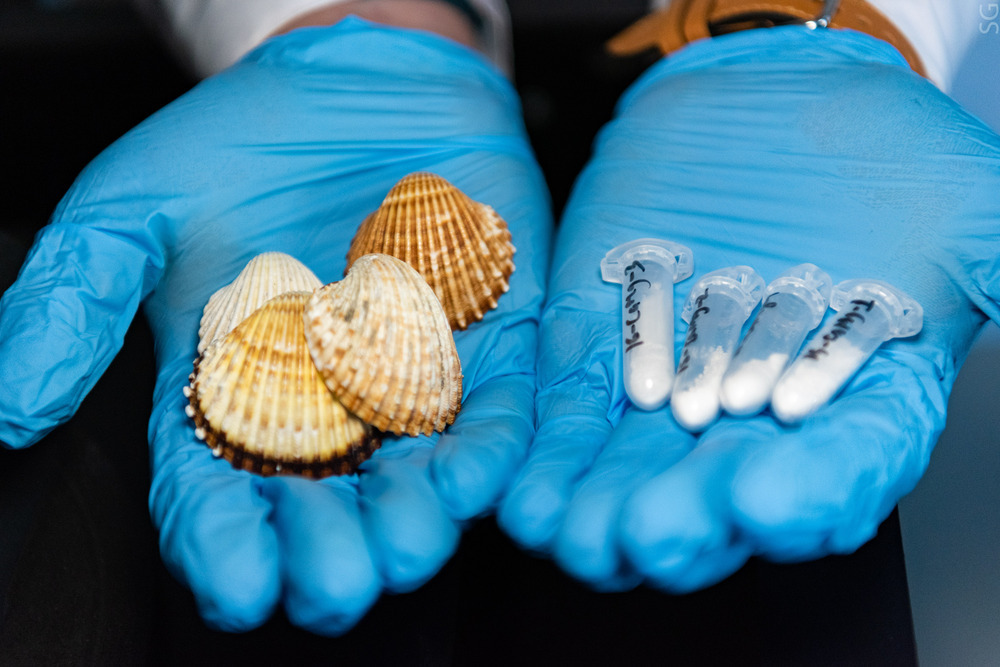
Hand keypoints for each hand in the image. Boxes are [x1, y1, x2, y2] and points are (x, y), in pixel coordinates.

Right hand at [0, 18, 549, 633]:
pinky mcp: (487, 344)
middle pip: (325, 506)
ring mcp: (409, 381)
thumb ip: (78, 303)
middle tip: (333, 581)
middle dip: (329, 551)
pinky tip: (472, 476)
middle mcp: (325, 408)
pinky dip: (489, 445)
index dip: (223, 542)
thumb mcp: (132, 212)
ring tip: (407, 545)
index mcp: (233, 395)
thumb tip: (11, 407)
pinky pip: (496, 409)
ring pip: (416, 476)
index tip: (235, 581)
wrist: (352, 83)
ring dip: (415, 520)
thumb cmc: (238, 148)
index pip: (220, 491)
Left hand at [499, 27, 999, 592]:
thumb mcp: (965, 204)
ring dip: (602, 499)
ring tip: (575, 529)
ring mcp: (676, 380)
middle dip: (686, 515)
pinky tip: (529, 485)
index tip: (769, 503)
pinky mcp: (604, 341)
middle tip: (654, 535)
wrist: (773, 95)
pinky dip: (553, 443)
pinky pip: (574, 401)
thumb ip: (990, 273)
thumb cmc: (879, 149)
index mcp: (858, 397)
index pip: (844, 468)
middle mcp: (761, 409)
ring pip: (638, 461)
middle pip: (724, 485)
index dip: (810, 493)